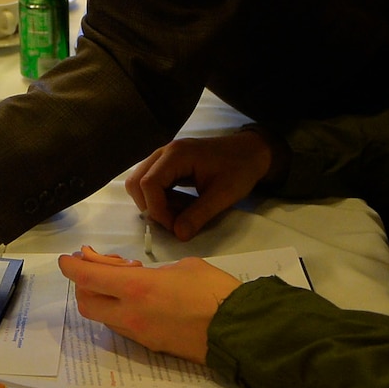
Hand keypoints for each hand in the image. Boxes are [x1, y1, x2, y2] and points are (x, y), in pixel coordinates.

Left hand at [57, 254, 239, 362]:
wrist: (239, 331)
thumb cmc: (214, 291)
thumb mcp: (182, 266)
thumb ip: (151, 270)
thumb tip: (138, 274)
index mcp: (136, 288)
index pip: (88, 277)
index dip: (72, 266)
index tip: (67, 258)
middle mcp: (130, 314)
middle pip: (86, 301)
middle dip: (84, 282)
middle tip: (102, 265)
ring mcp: (139, 334)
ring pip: (103, 316)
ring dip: (103, 296)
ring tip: (126, 278)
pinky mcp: (151, 345)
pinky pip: (122, 326)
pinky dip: (119, 309)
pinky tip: (139, 297)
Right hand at [123, 129, 279, 241]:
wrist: (250, 152)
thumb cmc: (240, 169)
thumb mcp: (223, 195)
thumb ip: (199, 215)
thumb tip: (178, 235)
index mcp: (176, 155)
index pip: (148, 183)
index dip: (156, 210)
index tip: (174, 226)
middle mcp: (164, 152)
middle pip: (137, 182)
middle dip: (151, 207)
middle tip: (174, 222)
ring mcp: (163, 157)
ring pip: (140, 183)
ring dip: (154, 204)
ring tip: (179, 214)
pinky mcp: (167, 164)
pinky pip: (151, 183)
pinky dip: (160, 199)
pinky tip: (180, 206)